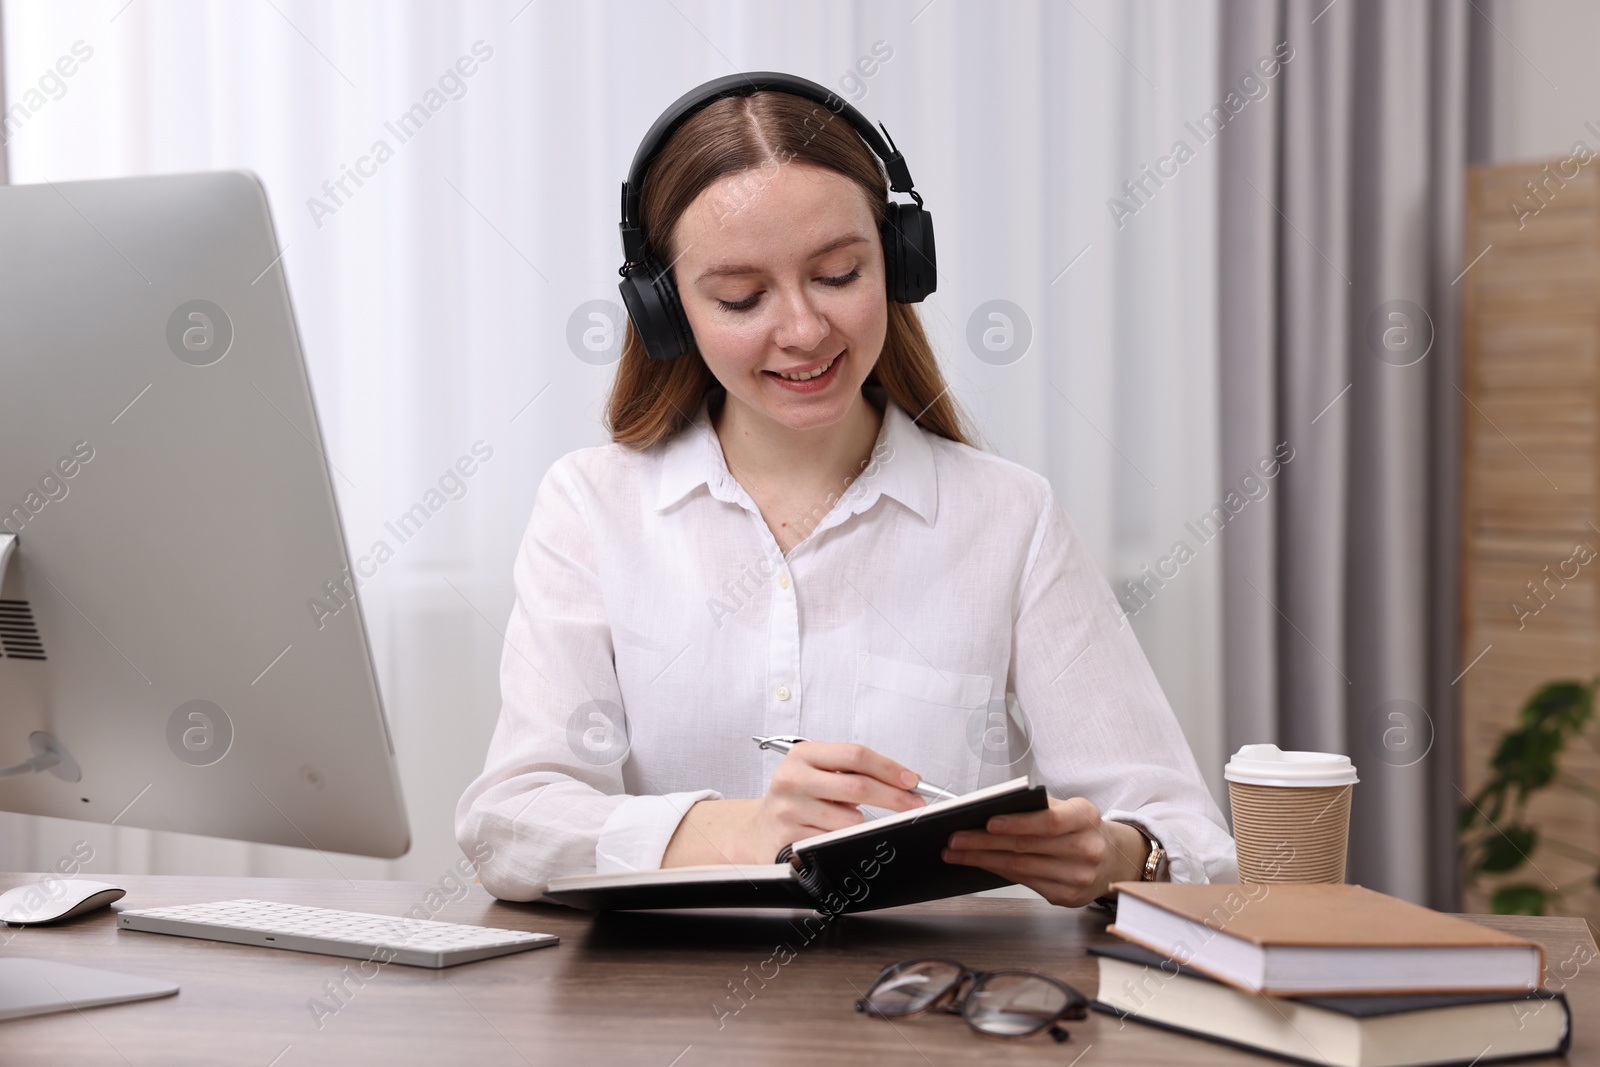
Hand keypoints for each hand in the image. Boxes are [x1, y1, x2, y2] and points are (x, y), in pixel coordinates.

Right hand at [661, 742, 926, 866]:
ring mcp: (788, 809)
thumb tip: (903, 783)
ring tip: (841, 820)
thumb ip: (853, 773)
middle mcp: (792, 778)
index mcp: (803, 754)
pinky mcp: (787, 839)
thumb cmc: (798, 800)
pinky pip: (834, 842)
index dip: (889, 768)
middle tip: (915, 805)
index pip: (856, 754)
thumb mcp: (818, 775)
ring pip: (849, 820)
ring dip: (859, 825)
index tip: (913, 780)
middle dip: (894, 797)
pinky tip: (827, 835)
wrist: (758, 832)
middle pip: (858, 785)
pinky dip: (840, 841)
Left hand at [941, 797, 1148, 906]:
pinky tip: (979, 864)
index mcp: (1086, 818)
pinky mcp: (1068, 897)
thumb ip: (1036, 808)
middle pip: (1027, 847)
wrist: (1113, 858)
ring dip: (982, 860)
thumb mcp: (1068, 809)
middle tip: (954, 838)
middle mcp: (1087, 849)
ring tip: (956, 852)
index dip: (1017, 823)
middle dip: (984, 843)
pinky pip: (1025, 883)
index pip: (1048, 821)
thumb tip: (987, 810)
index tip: (987, 822)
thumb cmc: (1079, 827)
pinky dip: (998, 872)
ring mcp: (1079, 877)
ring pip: (1021, 869)